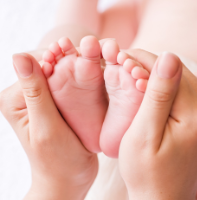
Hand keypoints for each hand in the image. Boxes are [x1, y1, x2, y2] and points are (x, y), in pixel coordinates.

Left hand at [0, 54, 97, 199]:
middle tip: (90, 59)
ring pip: (59, 74)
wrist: (69, 178)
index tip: (77, 54)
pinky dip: (80, 79)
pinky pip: (67, 85)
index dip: (56, 57)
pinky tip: (93, 77)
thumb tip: (18, 55)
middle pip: (47, 67)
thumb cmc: (58, 160)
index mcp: (15, 100)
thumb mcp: (45, 127)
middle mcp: (26, 97)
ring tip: (94, 66)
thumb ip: (34, 92)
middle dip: (67, 61)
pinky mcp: (57, 105)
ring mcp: (43, 100)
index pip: (35, 66)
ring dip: (76, 68)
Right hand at [119, 51, 196, 199]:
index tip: (121, 56)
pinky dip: (158, 84)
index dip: (143, 60)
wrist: (159, 195)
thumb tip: (168, 57)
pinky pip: (177, 91)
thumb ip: (158, 96)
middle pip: (175, 71)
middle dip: (147, 63)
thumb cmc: (146, 170)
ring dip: (151, 72)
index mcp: (195, 114)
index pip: (168, 71)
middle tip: (122, 61)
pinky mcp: (193, 118)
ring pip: (176, 78)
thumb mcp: (145, 133)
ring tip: (129, 71)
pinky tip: (143, 86)